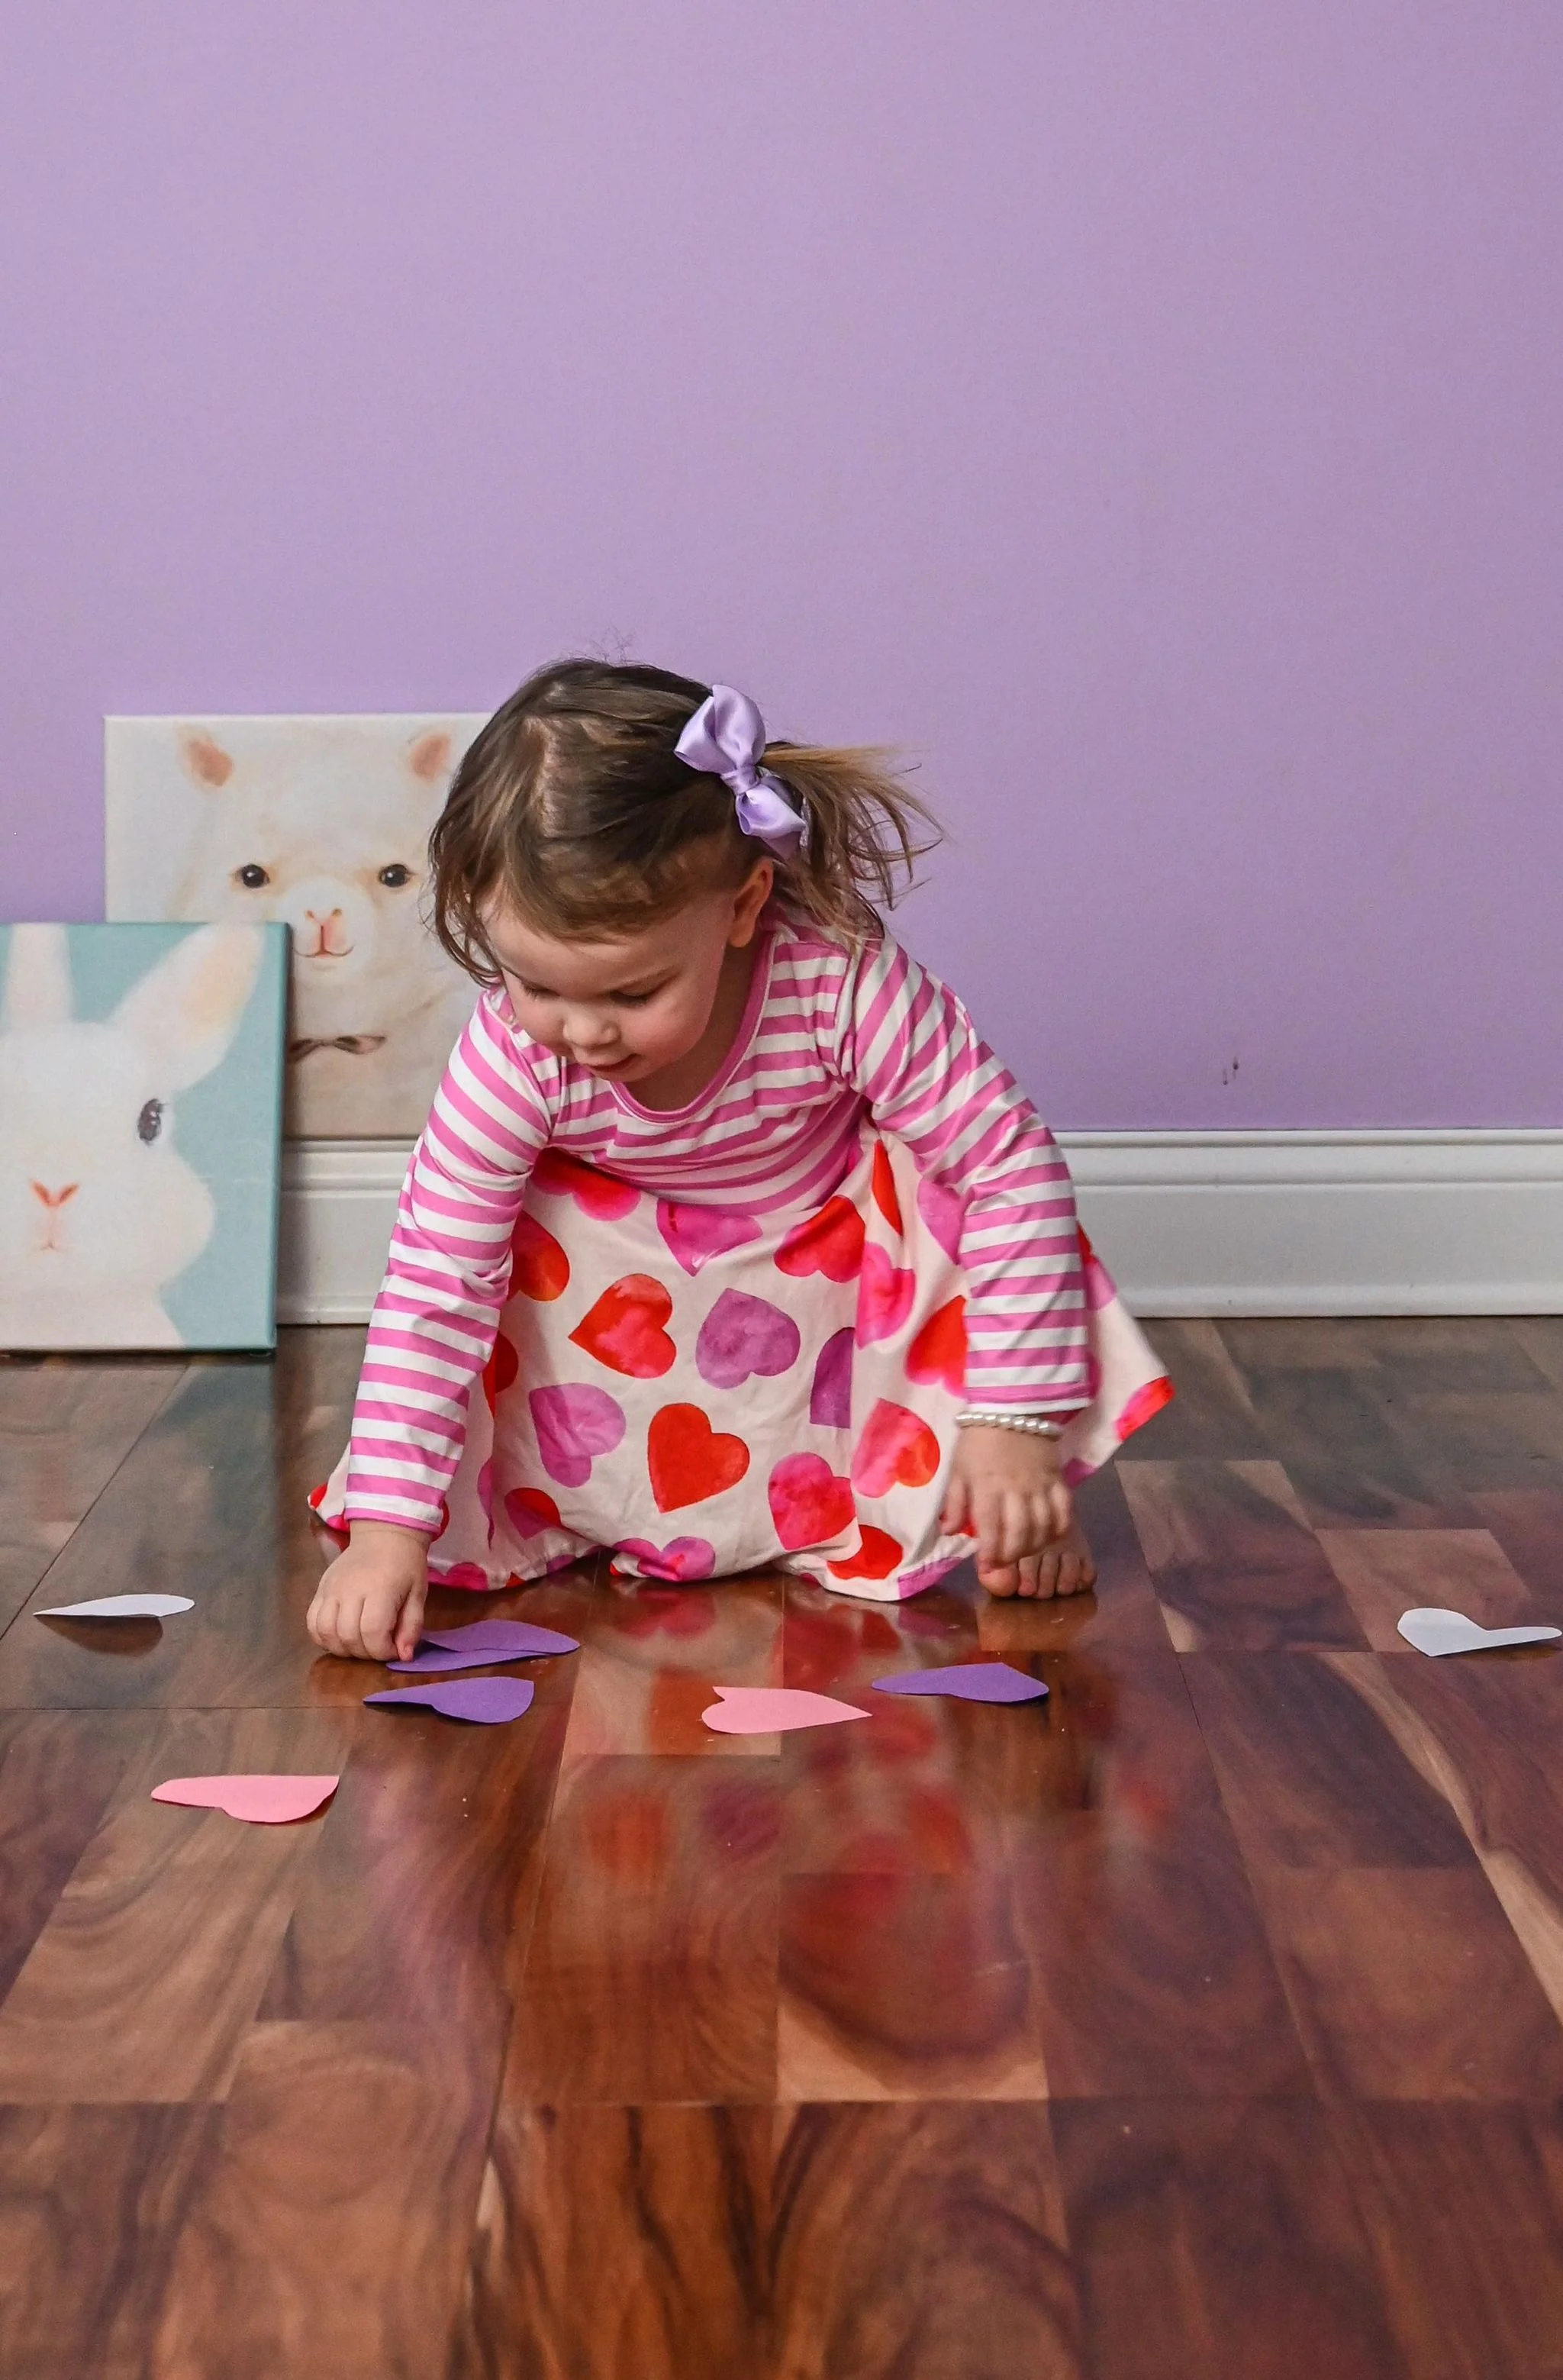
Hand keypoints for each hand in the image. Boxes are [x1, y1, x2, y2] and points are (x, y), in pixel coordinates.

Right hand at [308, 1521, 429, 1661]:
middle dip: (365, 1653)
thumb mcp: (418, 1593)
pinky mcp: (320, 1589)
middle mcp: (350, 1590)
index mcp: (379, 1589)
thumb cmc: (405, 1565)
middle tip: (378, 1646)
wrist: (383, 1535)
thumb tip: (403, 1657)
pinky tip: (339, 1638)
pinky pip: (311, 1623)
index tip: (393, 1649)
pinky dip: (323, 1638)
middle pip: (348, 1636)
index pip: (372, 1632)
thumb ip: (411, 1626)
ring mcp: (330, 1589)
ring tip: (359, 1644)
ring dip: (342, 1648)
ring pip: (326, 1633)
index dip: (382, 1651)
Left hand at [941, 1425, 1079, 1595]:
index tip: (987, 1566)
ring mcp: (1040, 1485)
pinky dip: (1060, 1529)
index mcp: (987, 1487)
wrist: (1011, 1409)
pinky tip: (1051, 1537)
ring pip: (1043, 1526)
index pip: (990, 1528)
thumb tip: (948, 1532)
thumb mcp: (958, 1469)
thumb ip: (954, 1502)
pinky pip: (1065, 1511)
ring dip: (1034, 1546)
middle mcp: (1015, 1490)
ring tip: (1024, 1552)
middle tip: (1005, 1562)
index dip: (990, 1552)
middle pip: (1019, 1533)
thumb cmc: (979, 1442)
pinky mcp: (1058, 1480)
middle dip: (1012, 1555)